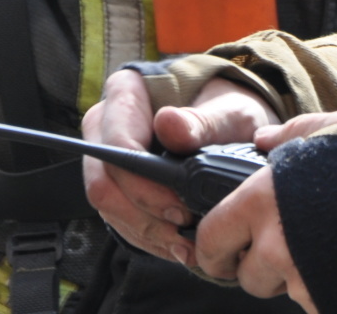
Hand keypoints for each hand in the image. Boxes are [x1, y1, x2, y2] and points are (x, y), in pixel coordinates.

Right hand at [81, 71, 278, 265]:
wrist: (232, 123)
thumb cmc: (229, 110)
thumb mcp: (229, 111)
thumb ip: (202, 120)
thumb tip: (168, 124)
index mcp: (126, 92)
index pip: (116, 145)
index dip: (143, 185)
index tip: (179, 208)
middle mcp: (106, 123)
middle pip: (104, 182)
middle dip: (143, 217)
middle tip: (184, 231)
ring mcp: (107, 156)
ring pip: (108, 206)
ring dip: (146, 232)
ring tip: (186, 244)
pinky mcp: (117, 184)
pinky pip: (119, 218)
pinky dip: (148, 237)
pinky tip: (178, 242)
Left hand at [197, 109, 336, 311]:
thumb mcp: (335, 125)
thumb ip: (293, 133)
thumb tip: (264, 141)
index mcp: (261, 199)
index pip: (211, 240)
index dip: (214, 248)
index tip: (222, 250)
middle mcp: (275, 245)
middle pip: (247, 278)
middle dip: (260, 268)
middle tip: (284, 250)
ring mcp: (304, 280)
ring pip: (285, 293)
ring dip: (298, 279)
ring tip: (327, 250)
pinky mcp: (331, 301)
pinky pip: (317, 302)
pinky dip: (327, 290)